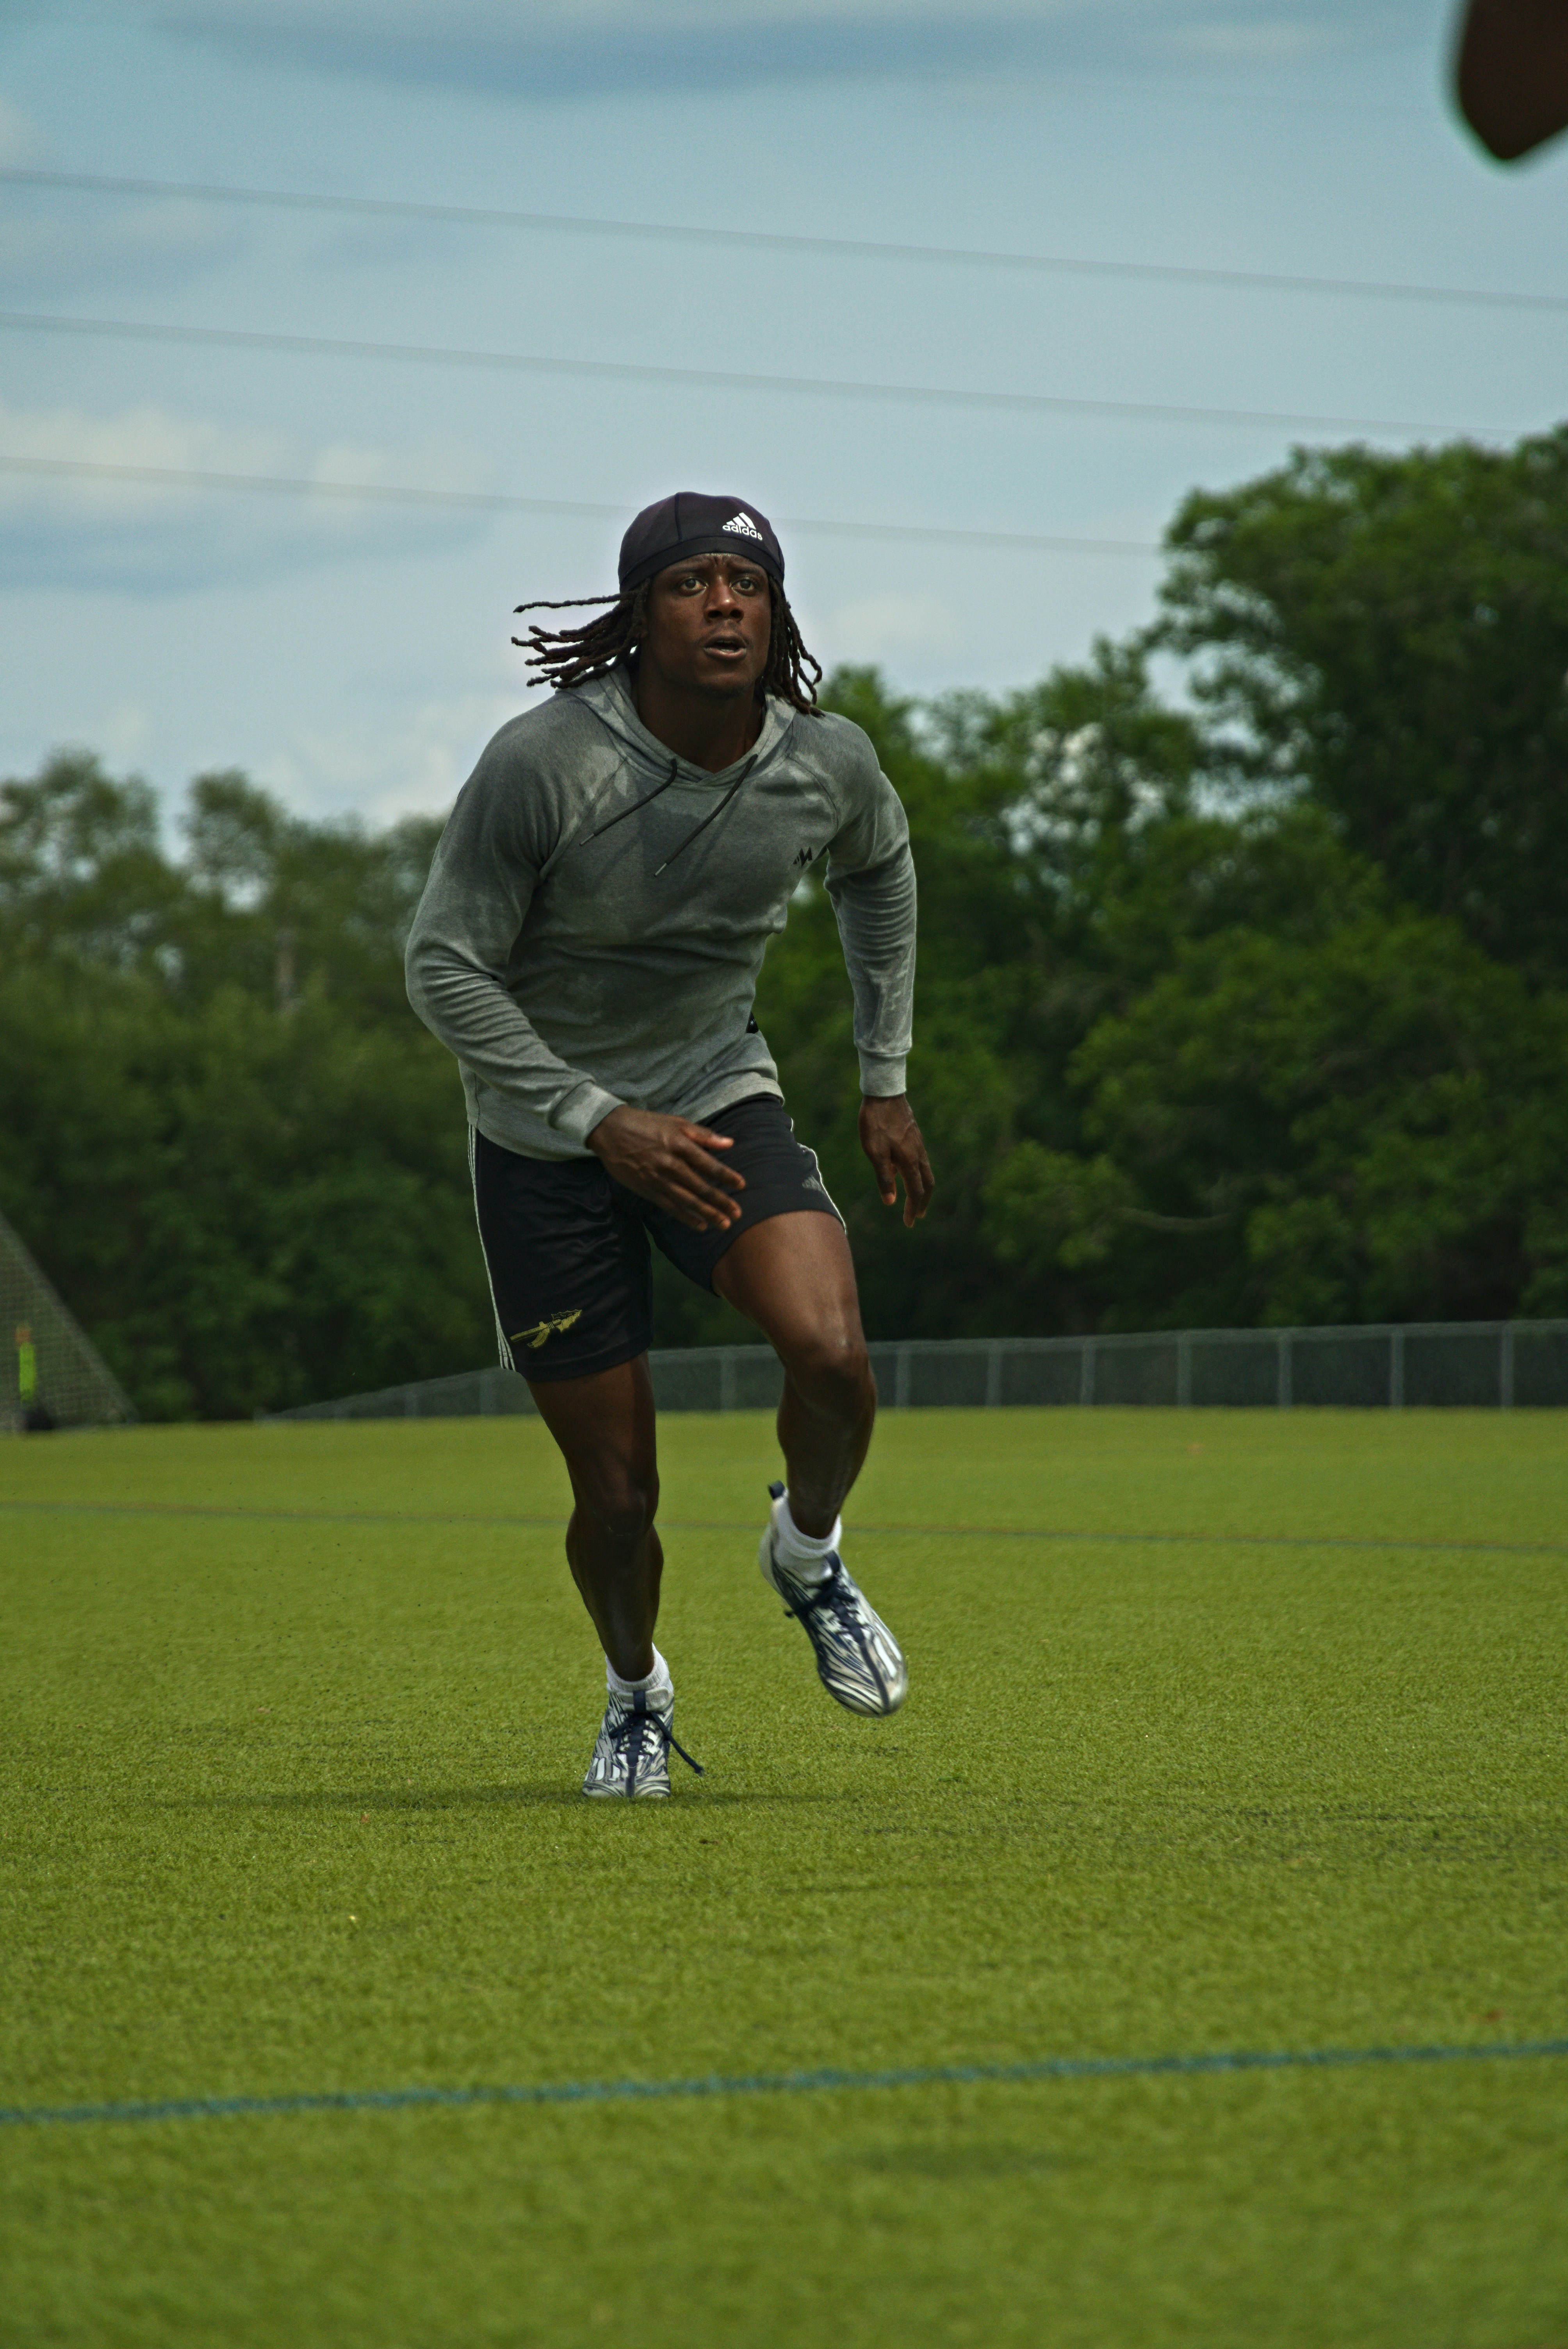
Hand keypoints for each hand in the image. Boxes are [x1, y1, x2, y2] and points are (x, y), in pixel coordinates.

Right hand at [587, 1105, 744, 1232]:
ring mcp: (657, 1179)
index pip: (709, 1164)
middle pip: (701, 1187)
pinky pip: (670, 1207)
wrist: (610, 1130)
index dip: (726, 1176)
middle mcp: (670, 1164)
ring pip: (687, 1201)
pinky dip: (685, 1217)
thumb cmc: (646, 1124)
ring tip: (724, 1224)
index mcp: (679, 1145)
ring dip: (707, 1214)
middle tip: (738, 1214)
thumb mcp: (676, 1122)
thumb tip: (729, 1143)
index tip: (741, 1185)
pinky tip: (699, 1225)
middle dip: (721, 1202)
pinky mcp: (647, 1189)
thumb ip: (703, 1135)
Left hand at [859, 1094, 933, 1227]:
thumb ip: (884, 1177)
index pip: (916, 1191)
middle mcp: (918, 1154)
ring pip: (925, 1171)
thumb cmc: (876, 1123)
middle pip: (927, 1184)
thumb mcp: (874, 1152)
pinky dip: (914, 1173)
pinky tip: (901, 1172)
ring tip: (912, 1198)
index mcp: (909, 1161)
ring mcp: (918, 1144)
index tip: (909, 1223)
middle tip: (916, 1215)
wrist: (884, 1093)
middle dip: (922, 1201)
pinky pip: (919, 1160)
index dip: (912, 1208)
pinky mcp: (914, 1136)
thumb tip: (891, 1202)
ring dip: (920, 1188)